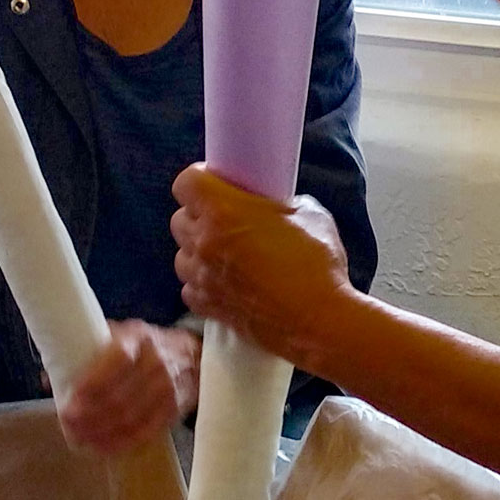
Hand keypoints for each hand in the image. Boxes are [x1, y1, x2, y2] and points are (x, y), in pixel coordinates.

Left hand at [57, 320, 202, 453]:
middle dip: (89, 416)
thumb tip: (48, 379)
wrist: (190, 356)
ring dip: (100, 432)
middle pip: (120, 396)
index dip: (91, 385)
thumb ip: (83, 353)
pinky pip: (144, 432)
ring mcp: (167, 388)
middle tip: (67, 425)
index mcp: (137, 338)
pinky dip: (120, 444)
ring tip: (78, 438)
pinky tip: (100, 448)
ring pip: (130, 418)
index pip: (116, 361)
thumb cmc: (142, 346)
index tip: (69, 402)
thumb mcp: (117, 336)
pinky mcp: (172, 410)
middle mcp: (156, 362)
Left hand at [171, 163, 355, 367]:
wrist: (318, 320)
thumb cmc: (316, 265)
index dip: (200, 180)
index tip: (217, 184)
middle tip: (226, 219)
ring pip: (181, 254)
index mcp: (224, 210)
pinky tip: (226, 282)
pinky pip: (190, 288)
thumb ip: (281, 203)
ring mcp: (203, 276)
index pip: (186, 182)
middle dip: (199, 215)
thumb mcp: (309, 214)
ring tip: (226, 254)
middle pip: (180, 218)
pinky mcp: (208, 306)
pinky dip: (203, 283)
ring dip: (198, 251)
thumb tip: (275, 206)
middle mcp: (205, 241)